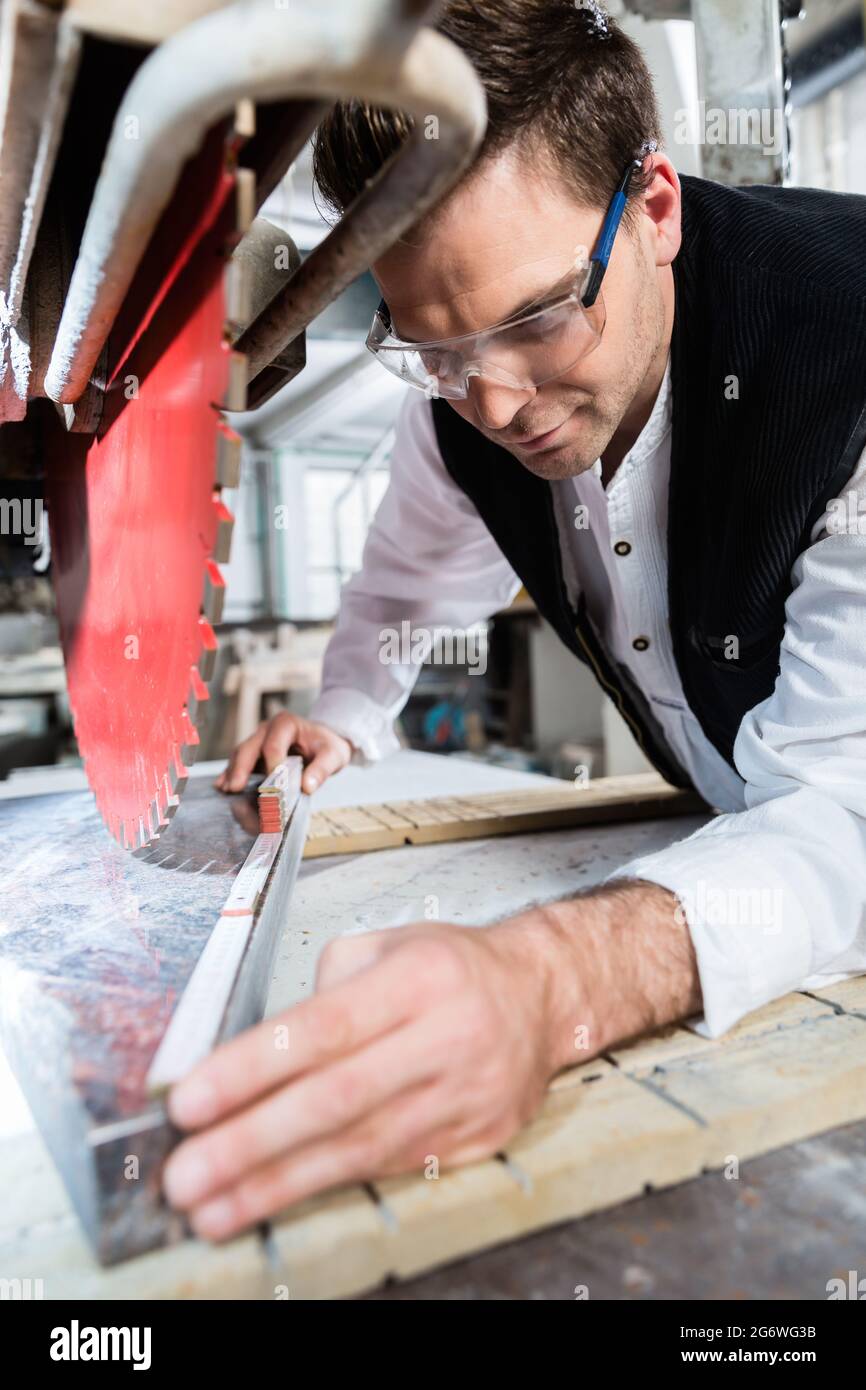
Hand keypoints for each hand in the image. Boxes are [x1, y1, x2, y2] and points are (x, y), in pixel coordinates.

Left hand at [162, 918, 562, 1239]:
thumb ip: (322, 992)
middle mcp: (446, 1036)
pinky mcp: (475, 1140)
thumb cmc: (451, 968)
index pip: (324, 1028)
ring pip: (360, 1148)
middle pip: (338, 1099)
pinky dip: (324, 1185)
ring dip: (276, 1183)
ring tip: (214, 1206)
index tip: (191, 1101)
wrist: (542, 996)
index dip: (252, 1069)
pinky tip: (274, 1198)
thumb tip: (253, 1053)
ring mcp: (464, 1095)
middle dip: (251, 1143)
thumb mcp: (386, 946)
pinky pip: (387, 1168)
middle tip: (185, 1174)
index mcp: (419, 978)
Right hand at [216, 712, 352, 795]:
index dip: (271, 766)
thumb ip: (322, 769)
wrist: (323, 742)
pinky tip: (223, 787)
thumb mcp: (333, 755)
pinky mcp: (253, 753)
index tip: (273, 787)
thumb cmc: (326, 746)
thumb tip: (307, 786)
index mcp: (286, 724)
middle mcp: (267, 729)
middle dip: (241, 768)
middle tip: (235, 788)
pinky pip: (238, 762)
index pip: (273, 745)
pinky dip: (231, 774)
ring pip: (240, 754)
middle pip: (249, 747)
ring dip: (233, 773)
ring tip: (227, 791)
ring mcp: (257, 740)